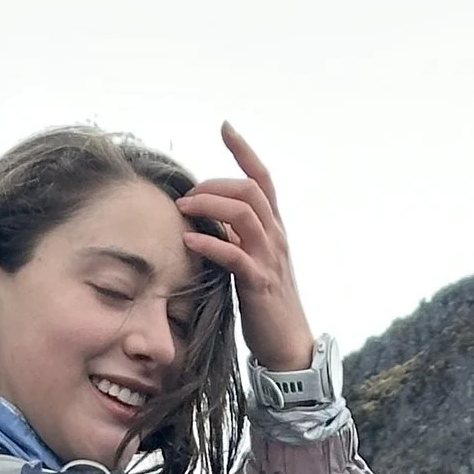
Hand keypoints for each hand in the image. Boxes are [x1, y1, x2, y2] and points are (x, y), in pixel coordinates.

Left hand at [178, 124, 314, 371]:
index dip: (244, 152)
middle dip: (214, 185)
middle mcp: (276, 238)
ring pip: (245, 215)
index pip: (262, 180)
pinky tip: (189, 242)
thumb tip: (208, 218)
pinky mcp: (259, 285)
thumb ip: (236, 237)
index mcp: (274, 230)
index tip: (225, 128)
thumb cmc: (266, 304)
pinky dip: (211, 245)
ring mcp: (270, 260)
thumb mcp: (251, 261)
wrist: (289, 346)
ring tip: (183, 211)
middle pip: (250, 191)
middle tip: (187, 197)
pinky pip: (235, 256)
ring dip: (209, 207)